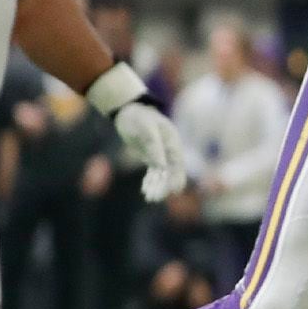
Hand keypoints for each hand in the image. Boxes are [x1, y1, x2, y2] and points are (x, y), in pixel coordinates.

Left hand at [86, 62, 187, 200]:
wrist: (130, 110)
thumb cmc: (139, 117)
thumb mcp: (146, 130)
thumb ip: (154, 147)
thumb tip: (161, 166)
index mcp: (172, 142)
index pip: (177, 163)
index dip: (177, 177)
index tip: (175, 191)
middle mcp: (169, 150)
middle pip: (170, 171)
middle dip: (163, 186)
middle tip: (155, 198)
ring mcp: (160, 153)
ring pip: (161, 173)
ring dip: (156, 186)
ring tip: (150, 198)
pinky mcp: (151, 156)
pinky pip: (153, 171)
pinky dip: (150, 180)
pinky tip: (146, 190)